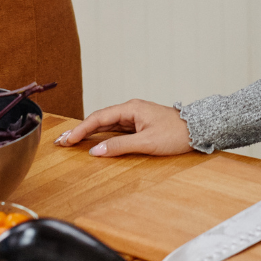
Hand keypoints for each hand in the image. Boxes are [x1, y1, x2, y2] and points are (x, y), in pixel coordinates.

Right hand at [56, 99, 192, 157]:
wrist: (198, 130)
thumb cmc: (176, 134)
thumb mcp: (146, 142)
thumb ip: (120, 147)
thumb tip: (96, 152)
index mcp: (130, 108)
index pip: (99, 118)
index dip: (81, 130)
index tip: (67, 141)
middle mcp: (130, 109)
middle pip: (100, 119)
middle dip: (80, 131)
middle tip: (62, 142)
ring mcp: (135, 117)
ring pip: (107, 124)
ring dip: (90, 133)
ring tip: (72, 142)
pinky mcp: (140, 125)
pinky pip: (116, 129)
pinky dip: (102, 135)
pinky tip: (94, 142)